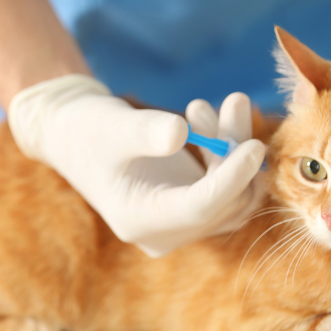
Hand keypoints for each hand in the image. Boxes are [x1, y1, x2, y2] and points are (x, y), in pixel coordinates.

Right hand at [8, 75, 266, 256]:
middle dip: (235, 149)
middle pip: (224, 200)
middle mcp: (165, 231)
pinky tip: (209, 116)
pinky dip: (228, 151)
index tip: (255, 146)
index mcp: (140, 221)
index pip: (199, 208)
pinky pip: (229, 186)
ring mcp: (182, 222)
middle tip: (234, 99)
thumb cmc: (88, 128)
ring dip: (235, 147)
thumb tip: (180, 133)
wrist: (75, 135)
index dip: (231, 179)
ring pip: (234, 194)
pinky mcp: (193, 206)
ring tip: (224, 102)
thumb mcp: (113, 123)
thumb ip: (145, 131)